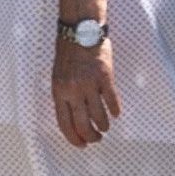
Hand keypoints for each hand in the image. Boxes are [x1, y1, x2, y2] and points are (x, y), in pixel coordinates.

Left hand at [51, 33, 119, 147]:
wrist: (80, 30)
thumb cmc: (68, 52)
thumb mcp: (58, 75)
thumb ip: (64, 95)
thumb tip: (72, 117)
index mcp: (58, 91)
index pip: (64, 123)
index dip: (73, 138)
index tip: (81, 144)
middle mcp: (73, 90)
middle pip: (82, 125)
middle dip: (91, 137)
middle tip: (97, 139)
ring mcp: (89, 84)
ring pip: (99, 116)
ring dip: (103, 125)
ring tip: (106, 127)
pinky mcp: (105, 77)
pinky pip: (112, 100)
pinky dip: (115, 110)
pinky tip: (116, 113)